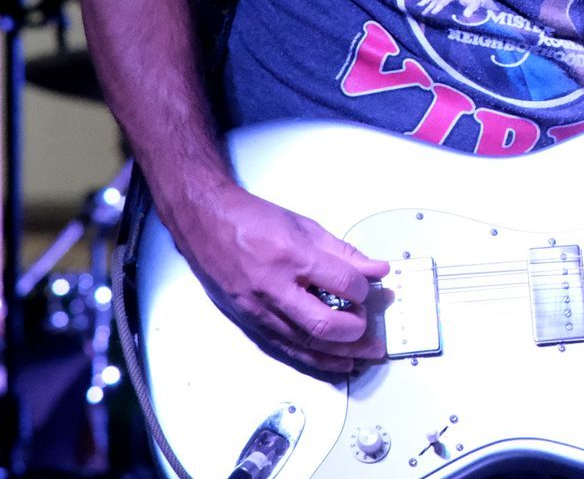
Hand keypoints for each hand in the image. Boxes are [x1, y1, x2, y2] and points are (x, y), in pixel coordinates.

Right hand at [169, 185, 390, 375]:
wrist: (206, 224)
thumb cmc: (253, 220)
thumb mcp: (304, 226)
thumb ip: (343, 251)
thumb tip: (377, 269)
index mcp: (291, 256)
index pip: (341, 283)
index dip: (364, 290)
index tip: (371, 288)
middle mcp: (273, 289)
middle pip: (323, 324)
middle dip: (355, 330)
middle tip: (371, 325)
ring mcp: (259, 311)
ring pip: (306, 344)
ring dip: (341, 353)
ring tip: (366, 354)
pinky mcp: (250, 324)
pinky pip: (286, 349)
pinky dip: (315, 359)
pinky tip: (336, 362)